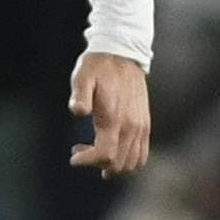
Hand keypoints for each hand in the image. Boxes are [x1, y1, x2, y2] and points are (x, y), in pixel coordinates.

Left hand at [68, 52, 151, 179]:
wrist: (123, 53)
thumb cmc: (98, 67)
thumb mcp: (82, 76)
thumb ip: (80, 95)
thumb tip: (78, 111)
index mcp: (114, 118)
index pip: (105, 155)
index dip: (88, 161)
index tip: (74, 156)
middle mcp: (131, 126)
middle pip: (118, 164)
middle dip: (97, 165)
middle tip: (80, 151)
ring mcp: (141, 127)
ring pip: (131, 163)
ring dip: (113, 166)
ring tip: (95, 152)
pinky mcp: (145, 125)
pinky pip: (142, 155)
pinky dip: (128, 161)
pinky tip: (113, 151)